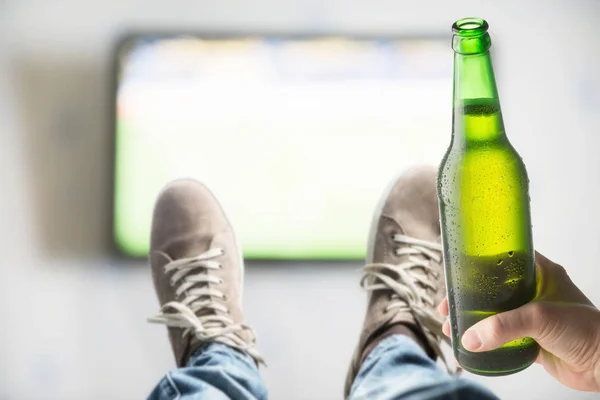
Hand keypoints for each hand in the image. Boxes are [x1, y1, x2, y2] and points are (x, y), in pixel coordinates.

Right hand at [438, 251, 599, 391]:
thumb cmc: (587, 330)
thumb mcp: (540, 317)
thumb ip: (503, 326)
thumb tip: (470, 338)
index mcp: (539, 272)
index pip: (500, 259)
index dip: (475, 265)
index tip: (454, 275)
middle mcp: (533, 291)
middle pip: (490, 289)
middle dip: (466, 298)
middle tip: (447, 307)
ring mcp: (531, 315)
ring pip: (493, 314)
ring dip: (472, 320)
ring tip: (452, 328)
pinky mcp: (531, 338)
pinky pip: (501, 337)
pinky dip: (484, 340)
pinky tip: (470, 345)